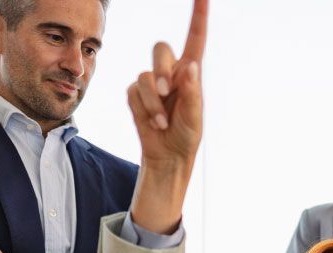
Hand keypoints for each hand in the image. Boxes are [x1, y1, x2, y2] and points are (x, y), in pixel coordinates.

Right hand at [128, 0, 206, 168]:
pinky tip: (154, 122)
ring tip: (163, 120)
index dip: (198, 17)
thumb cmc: (187, 135)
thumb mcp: (195, 118)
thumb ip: (192, 93)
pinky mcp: (136, 94)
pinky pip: (134, 90)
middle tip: (168, 92)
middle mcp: (171, 73)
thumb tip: (190, 66)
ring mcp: (152, 82)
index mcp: (191, 73)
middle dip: (161, 70)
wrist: (168, 155)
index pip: (195, 39)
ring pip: (145, 74)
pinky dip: (144, 108)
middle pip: (160, 49)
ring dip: (153, 100)